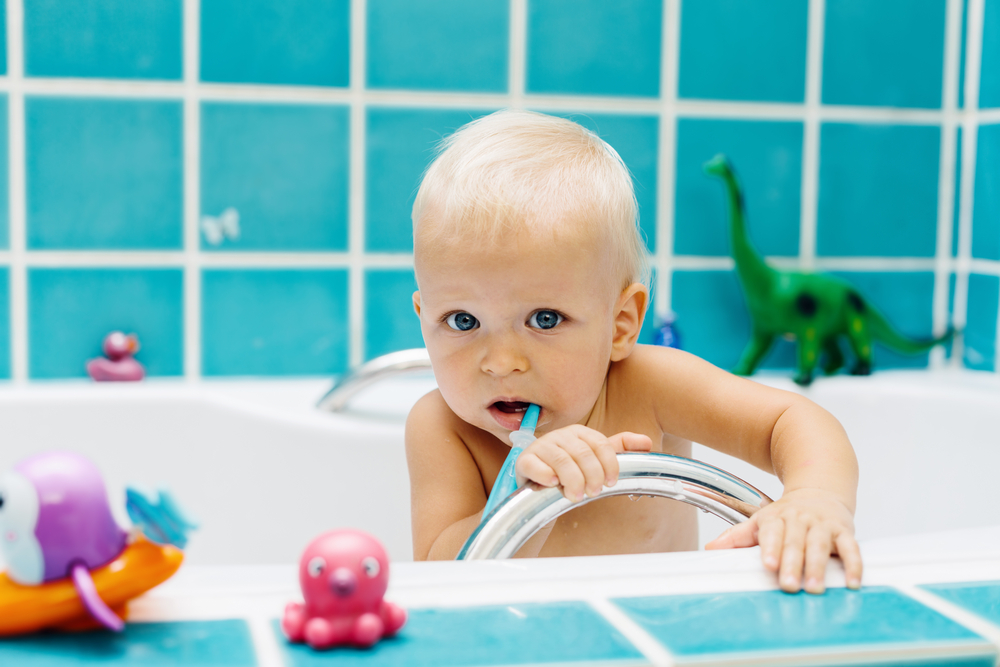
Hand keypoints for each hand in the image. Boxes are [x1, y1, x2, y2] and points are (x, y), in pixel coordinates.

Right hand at [515, 425, 651, 501]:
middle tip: (593, 493)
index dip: (609, 464)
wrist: (541, 486)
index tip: (611, 482)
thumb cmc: (572, 471)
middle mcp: (561, 436)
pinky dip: (545, 475)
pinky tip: (552, 484)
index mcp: (580, 433)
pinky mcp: (524, 460)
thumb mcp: (596, 459)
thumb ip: (620, 449)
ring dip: (572, 480)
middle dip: (592, 476)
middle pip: (583, 453)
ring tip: (576, 496)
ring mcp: (541, 446)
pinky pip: (535, 465)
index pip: (601, 444)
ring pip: (562, 460)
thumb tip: (647, 442)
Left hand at [704, 488, 861, 593]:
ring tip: (815, 587)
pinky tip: (852, 582)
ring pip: (820, 545)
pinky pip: (850, 548)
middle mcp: (800, 520)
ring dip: (818, 566)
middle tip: (789, 584)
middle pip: (795, 542)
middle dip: (792, 563)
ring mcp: (822, 525)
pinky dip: (853, 564)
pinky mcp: (843, 531)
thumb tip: (710, 548)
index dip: (770, 548)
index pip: (772, 532)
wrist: (819, 488)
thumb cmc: (787, 513)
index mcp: (776, 518)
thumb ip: (737, 536)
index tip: (769, 564)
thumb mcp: (761, 521)